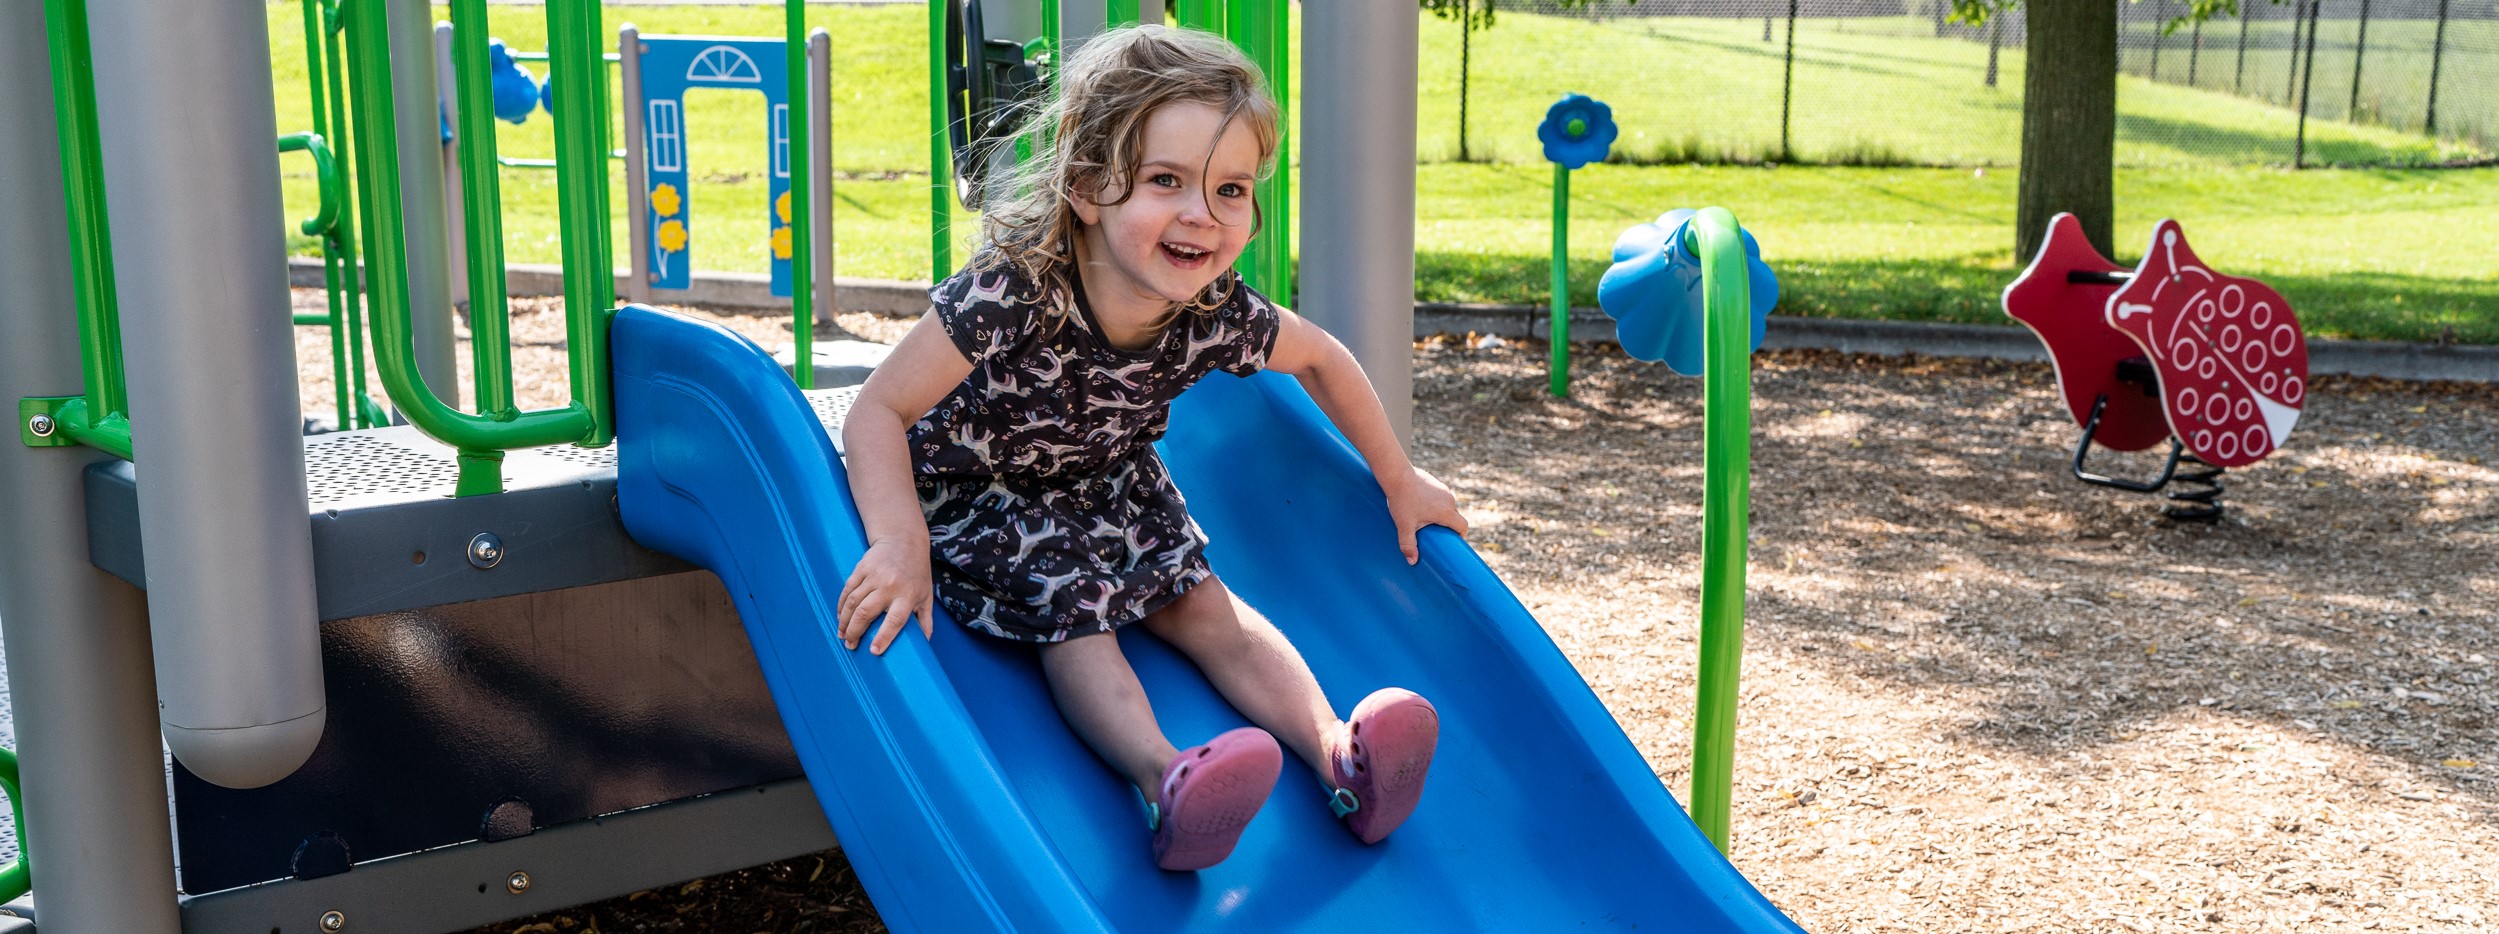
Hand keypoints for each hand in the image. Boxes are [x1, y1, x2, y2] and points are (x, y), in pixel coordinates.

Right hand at [837, 537, 936, 654]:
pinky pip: (847, 590)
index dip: (884, 636)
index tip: (873, 651)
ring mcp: (874, 576)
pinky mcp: (862, 568)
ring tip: (843, 635)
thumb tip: (924, 645)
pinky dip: (841, 606)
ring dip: (844, 622)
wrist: (904, 540)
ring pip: (853, 603)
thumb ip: (925, 621)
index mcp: (908, 596)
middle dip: (855, 632)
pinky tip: (840, 617)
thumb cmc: (917, 573)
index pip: (895, 620)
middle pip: (866, 612)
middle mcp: (890, 586)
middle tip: (850, 645)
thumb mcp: (926, 596)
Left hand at [1382, 467, 1468, 564]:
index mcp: (1446, 512)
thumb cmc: (1402, 500)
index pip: (1463, 527)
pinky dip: (1436, 504)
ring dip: (1441, 515)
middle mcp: (1449, 500)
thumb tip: (1412, 562)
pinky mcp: (1437, 483)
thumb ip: (1408, 544)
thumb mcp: (1404, 525)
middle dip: (1447, 527)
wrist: (1396, 475)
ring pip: (1448, 507)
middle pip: (1455, 518)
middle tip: (1434, 534)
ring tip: (1425, 520)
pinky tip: (1421, 506)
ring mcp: (1444, 490)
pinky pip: (1441, 498)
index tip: (1451, 541)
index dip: (1460, 536)